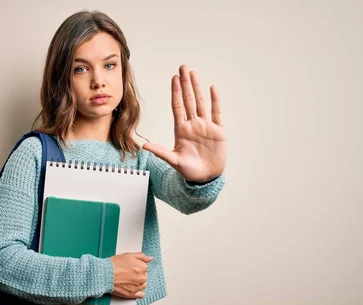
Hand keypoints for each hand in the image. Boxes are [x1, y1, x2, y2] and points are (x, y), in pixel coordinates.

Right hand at [110, 252, 151, 298]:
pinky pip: (141, 294)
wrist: (105, 274)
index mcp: (143, 268)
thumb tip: (150, 258)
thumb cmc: (114, 264)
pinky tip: (131, 287)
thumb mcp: (129, 255)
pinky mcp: (132, 294)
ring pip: (142, 285)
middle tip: (127, 272)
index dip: (137, 266)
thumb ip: (142, 256)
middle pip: (144, 276)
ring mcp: (138, 287)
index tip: (130, 266)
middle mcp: (142, 278)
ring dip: (137, 282)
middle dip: (137, 274)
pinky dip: (138, 292)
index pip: (144, 267)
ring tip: (127, 279)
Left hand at [142, 65, 226, 182]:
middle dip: (185, 84)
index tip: (174, 78)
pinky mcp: (218, 131)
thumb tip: (144, 147)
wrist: (206, 178)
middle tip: (183, 67)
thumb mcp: (173, 160)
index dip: (175, 92)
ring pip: (201, 102)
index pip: (177, 106)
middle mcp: (193, 125)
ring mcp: (205, 126)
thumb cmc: (189, 170)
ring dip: (197, 88)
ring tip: (193, 73)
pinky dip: (215, 101)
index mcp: (181, 130)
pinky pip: (217, 113)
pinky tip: (212, 88)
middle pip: (188, 100)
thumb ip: (160, 152)